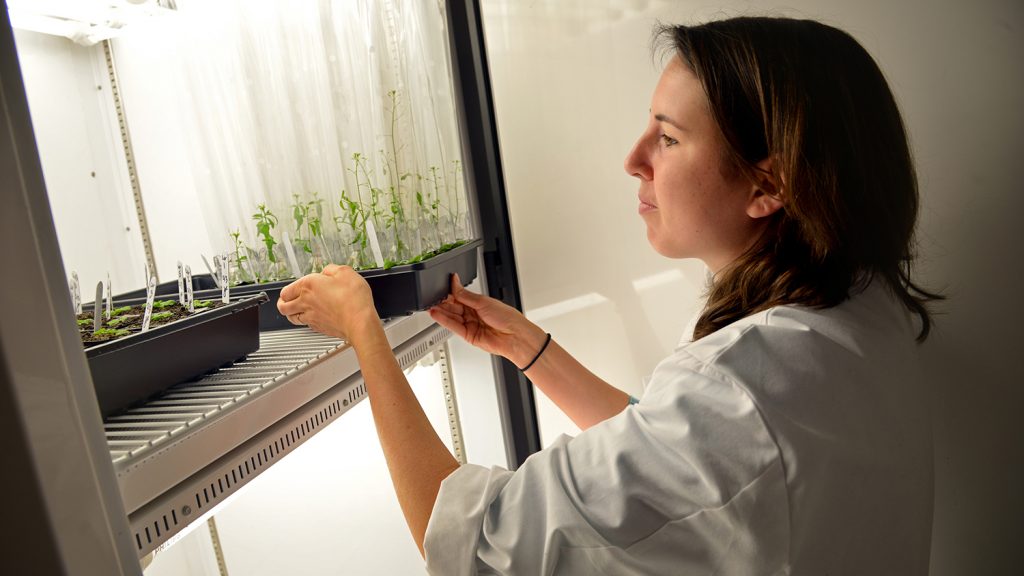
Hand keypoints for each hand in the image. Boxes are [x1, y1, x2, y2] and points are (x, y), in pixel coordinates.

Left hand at [277, 264, 380, 344]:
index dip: (288, 288)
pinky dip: (306, 322)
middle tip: (285, 300)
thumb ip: (331, 269)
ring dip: (290, 313)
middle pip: (283, 306)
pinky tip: (311, 318)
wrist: (360, 321)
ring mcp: (312, 317)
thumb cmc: (353, 298)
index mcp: (308, 286)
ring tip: (293, 310)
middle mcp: (306, 303)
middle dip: (282, 303)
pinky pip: (307, 325)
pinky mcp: (320, 328)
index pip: (286, 290)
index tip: (294, 287)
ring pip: (291, 318)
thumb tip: (327, 272)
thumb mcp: (345, 272)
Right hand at [429, 274, 546, 367]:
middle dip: (443, 302)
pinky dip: (444, 320)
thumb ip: (465, 294)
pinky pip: (454, 327)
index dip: (450, 292)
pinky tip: (436, 314)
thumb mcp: (483, 301)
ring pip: (452, 317)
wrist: (515, 337)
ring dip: (441, 311)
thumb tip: (454, 281)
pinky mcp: (468, 336)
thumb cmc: (508, 318)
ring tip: (430, 306)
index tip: (440, 286)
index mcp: (479, 303)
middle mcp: (474, 314)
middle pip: (454, 307)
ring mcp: (471, 325)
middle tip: (432, 297)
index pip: (460, 296)